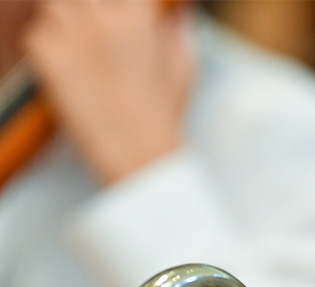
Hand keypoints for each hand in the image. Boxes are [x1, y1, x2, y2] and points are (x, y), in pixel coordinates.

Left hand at [23, 0, 195, 184]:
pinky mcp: (46, 54)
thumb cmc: (163, 113)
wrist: (135, 150)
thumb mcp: (183, 67)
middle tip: (93, 30)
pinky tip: (69, 70)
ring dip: (64, 19)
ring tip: (80, 45)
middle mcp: (103, 16)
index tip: (117, 17)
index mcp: (138, 15)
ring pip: (53, 4)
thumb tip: (177, 15)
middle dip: (88, 10)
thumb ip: (177, 32)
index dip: (119, 6)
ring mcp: (71, 33)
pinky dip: (48, 47)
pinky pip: (37, 35)